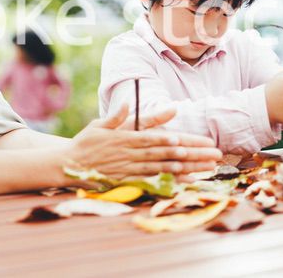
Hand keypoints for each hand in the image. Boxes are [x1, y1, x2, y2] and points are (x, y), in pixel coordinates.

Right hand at [66, 103, 222, 178]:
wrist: (70, 165)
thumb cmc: (86, 142)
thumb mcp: (100, 124)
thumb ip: (117, 115)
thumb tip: (126, 102)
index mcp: (125, 137)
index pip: (151, 138)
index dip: (167, 140)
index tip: (184, 140)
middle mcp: (131, 154)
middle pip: (165, 152)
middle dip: (191, 153)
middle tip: (213, 152)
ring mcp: (132, 169)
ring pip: (164, 168)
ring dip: (188, 167)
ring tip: (208, 166)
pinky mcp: (130, 180)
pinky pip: (155, 181)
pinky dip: (172, 181)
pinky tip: (189, 181)